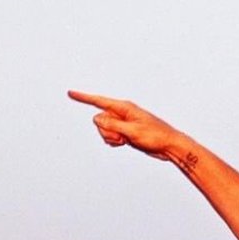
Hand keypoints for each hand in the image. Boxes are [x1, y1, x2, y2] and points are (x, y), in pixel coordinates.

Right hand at [67, 92, 186, 163]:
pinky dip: (113, 142)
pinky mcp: (124, 132)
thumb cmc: (155, 136)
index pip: (99, 101)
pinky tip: (125, 144)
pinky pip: (109, 136)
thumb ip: (113, 125)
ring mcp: (122, 122)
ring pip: (103, 129)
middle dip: (106, 131)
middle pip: (99, 120)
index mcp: (125, 108)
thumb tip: (96, 119)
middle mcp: (122, 113)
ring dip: (110, 138)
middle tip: (122, 137)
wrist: (168, 145)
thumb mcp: (132, 131)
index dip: (84, 98)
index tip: (70, 93)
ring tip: (126, 141)